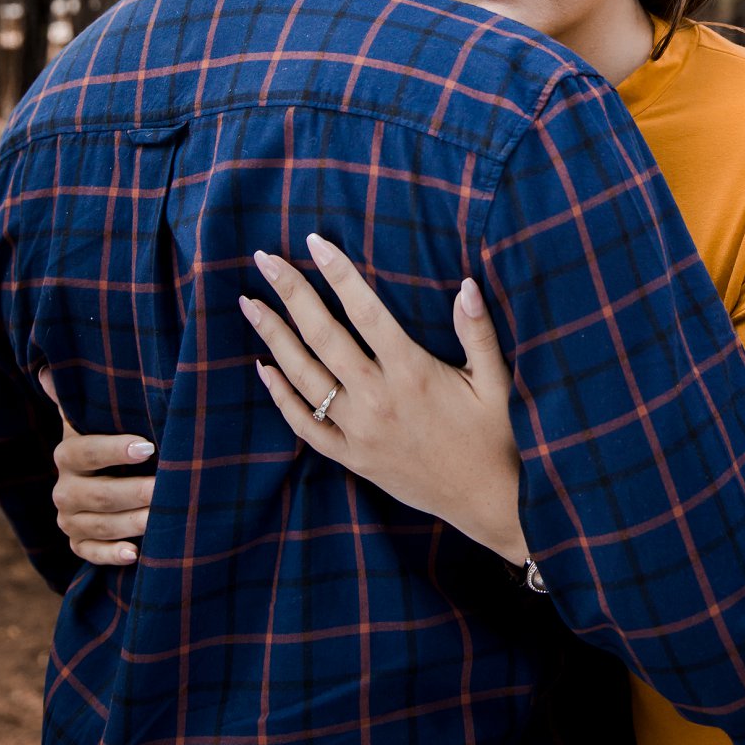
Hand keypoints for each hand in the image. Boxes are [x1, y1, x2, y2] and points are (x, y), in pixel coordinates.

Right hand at [38, 368, 154, 565]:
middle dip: (134, 491)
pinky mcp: (79, 542)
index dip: (115, 450)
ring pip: (99, 525)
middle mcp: (65, 488)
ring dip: (131, 523)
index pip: (86, 451)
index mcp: (69, 454)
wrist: (103, 474)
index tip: (148, 447)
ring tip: (161, 518)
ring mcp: (70, 518)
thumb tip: (47, 369)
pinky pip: (91, 554)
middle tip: (167, 488)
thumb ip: (77, 396)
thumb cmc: (113, 435)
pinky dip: (112, 555)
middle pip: (97, 494)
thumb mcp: (97, 415)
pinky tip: (136, 553)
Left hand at [246, 235, 527, 564]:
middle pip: (323, 336)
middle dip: (291, 293)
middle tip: (266, 259)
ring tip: (250, 303)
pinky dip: (281, 395)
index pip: (366, 312)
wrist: (486, 502)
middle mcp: (378, 398)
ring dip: (274, 337)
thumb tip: (467, 284)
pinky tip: (264, 367)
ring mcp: (359, 430)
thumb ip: (478, 332)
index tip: (315, 242)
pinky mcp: (351, 457)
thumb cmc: (493, 436)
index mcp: (413, 373)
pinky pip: (304, 425)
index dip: (339, 274)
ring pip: (304, 376)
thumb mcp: (495, 381)